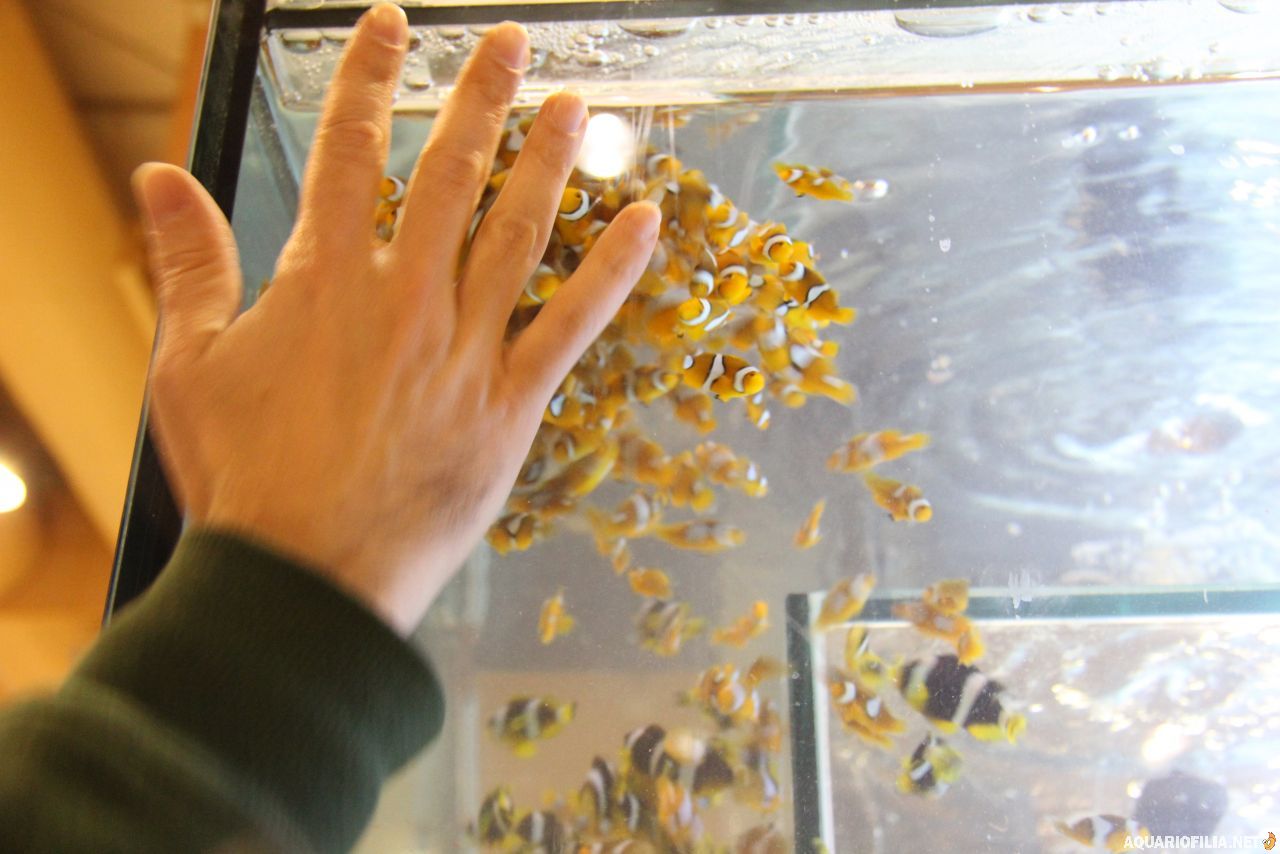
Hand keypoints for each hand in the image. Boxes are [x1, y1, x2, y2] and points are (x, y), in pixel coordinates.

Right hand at [131, 4, 659, 634]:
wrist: (307, 575)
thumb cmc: (244, 479)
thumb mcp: (189, 366)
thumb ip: (188, 265)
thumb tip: (159, 178)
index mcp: (324, 281)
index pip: (346, 153)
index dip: (366, 80)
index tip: (387, 27)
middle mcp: (404, 299)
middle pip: (449, 175)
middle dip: (478, 98)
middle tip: (507, 43)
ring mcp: (465, 349)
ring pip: (517, 233)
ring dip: (549, 162)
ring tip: (574, 106)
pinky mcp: (511, 404)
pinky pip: (573, 323)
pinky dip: (612, 271)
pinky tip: (645, 223)